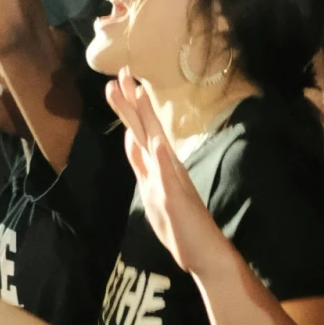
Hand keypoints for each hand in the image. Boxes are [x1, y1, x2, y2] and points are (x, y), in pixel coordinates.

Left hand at [105, 70, 229, 280]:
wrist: (205, 252)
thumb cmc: (181, 225)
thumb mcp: (153, 191)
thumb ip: (143, 165)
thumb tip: (131, 139)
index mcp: (160, 166)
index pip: (139, 131)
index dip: (128, 107)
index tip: (117, 82)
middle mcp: (166, 167)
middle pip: (145, 129)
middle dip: (131, 103)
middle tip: (121, 72)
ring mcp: (172, 181)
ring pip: (155, 143)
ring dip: (146, 118)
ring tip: (137, 92)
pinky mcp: (176, 198)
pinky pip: (168, 176)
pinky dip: (162, 158)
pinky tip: (157, 141)